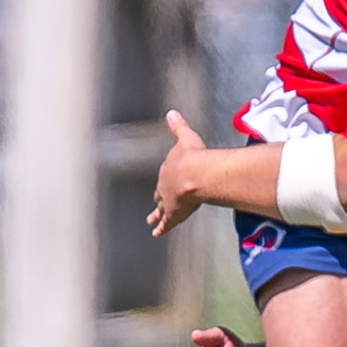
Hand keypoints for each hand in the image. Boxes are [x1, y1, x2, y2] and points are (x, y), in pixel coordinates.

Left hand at [148, 110, 205, 236]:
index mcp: (168, 169)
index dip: (168, 178)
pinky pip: (166, 223)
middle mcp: (164, 186)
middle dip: (159, 198)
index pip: (167, 175)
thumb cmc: (194, 156)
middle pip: (160, 193)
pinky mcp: (173, 214)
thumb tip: (171, 112)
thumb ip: (178, 127)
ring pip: (160, 210)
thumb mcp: (186, 137)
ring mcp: (168, 201)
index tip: (168, 181)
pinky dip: (161, 228)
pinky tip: (156, 234)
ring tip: (151, 222)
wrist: (195, 174)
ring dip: (156, 216)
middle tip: (156, 202)